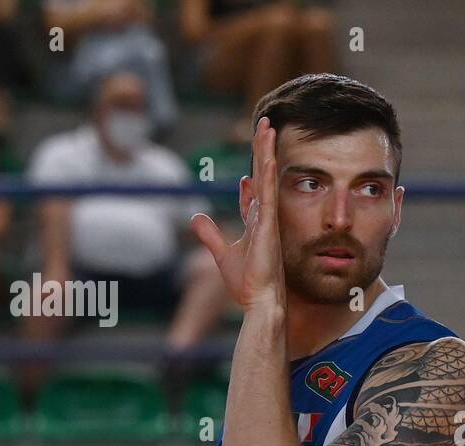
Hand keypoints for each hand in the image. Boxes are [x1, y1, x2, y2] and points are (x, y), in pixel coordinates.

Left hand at [191, 116, 285, 314]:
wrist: (259, 302)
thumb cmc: (247, 284)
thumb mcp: (222, 254)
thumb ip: (209, 234)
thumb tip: (195, 218)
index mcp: (256, 224)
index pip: (252, 193)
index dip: (250, 179)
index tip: (246, 170)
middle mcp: (264, 218)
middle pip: (262, 176)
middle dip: (262, 151)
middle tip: (264, 126)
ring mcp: (268, 219)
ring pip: (266, 176)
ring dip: (266, 150)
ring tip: (267, 126)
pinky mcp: (269, 224)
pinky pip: (269, 191)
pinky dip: (268, 171)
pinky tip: (268, 153)